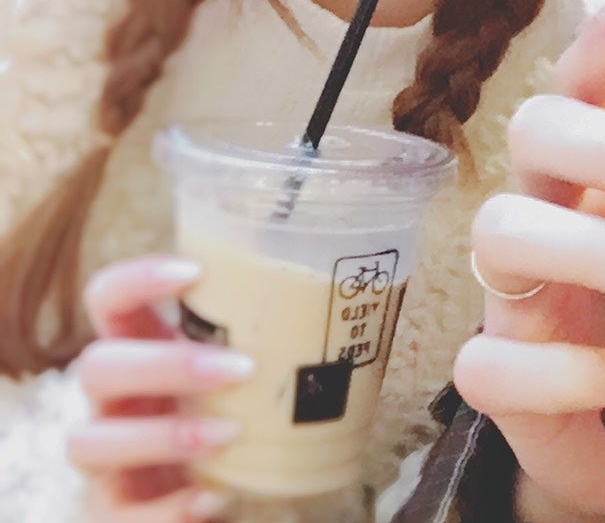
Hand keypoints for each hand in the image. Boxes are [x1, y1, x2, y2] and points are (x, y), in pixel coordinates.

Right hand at [68, 256, 250, 521]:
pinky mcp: (116, 511)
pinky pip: (119, 516)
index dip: (138, 278)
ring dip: (163, 435)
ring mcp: (107, 457)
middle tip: (242, 368)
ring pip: (91, 442)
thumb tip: (348, 291)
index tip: (195, 271)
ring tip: (232, 433)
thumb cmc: (234, 404)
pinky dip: (166, 509)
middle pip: (98, 365)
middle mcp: (114, 396)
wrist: (219, 486)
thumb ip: (266, 330)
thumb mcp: (240, 360)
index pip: (109, 296)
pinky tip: (214, 497)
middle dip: (167, 364)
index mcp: (140, 345)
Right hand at [455, 6, 604, 522]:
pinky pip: (491, 364)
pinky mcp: (502, 373)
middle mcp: (548, 211)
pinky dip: (562, 371)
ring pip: (502, 231)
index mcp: (601, 170)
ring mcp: (515, 291)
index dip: (595, 49)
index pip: (582, 86)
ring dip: (593, 251)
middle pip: (533, 133)